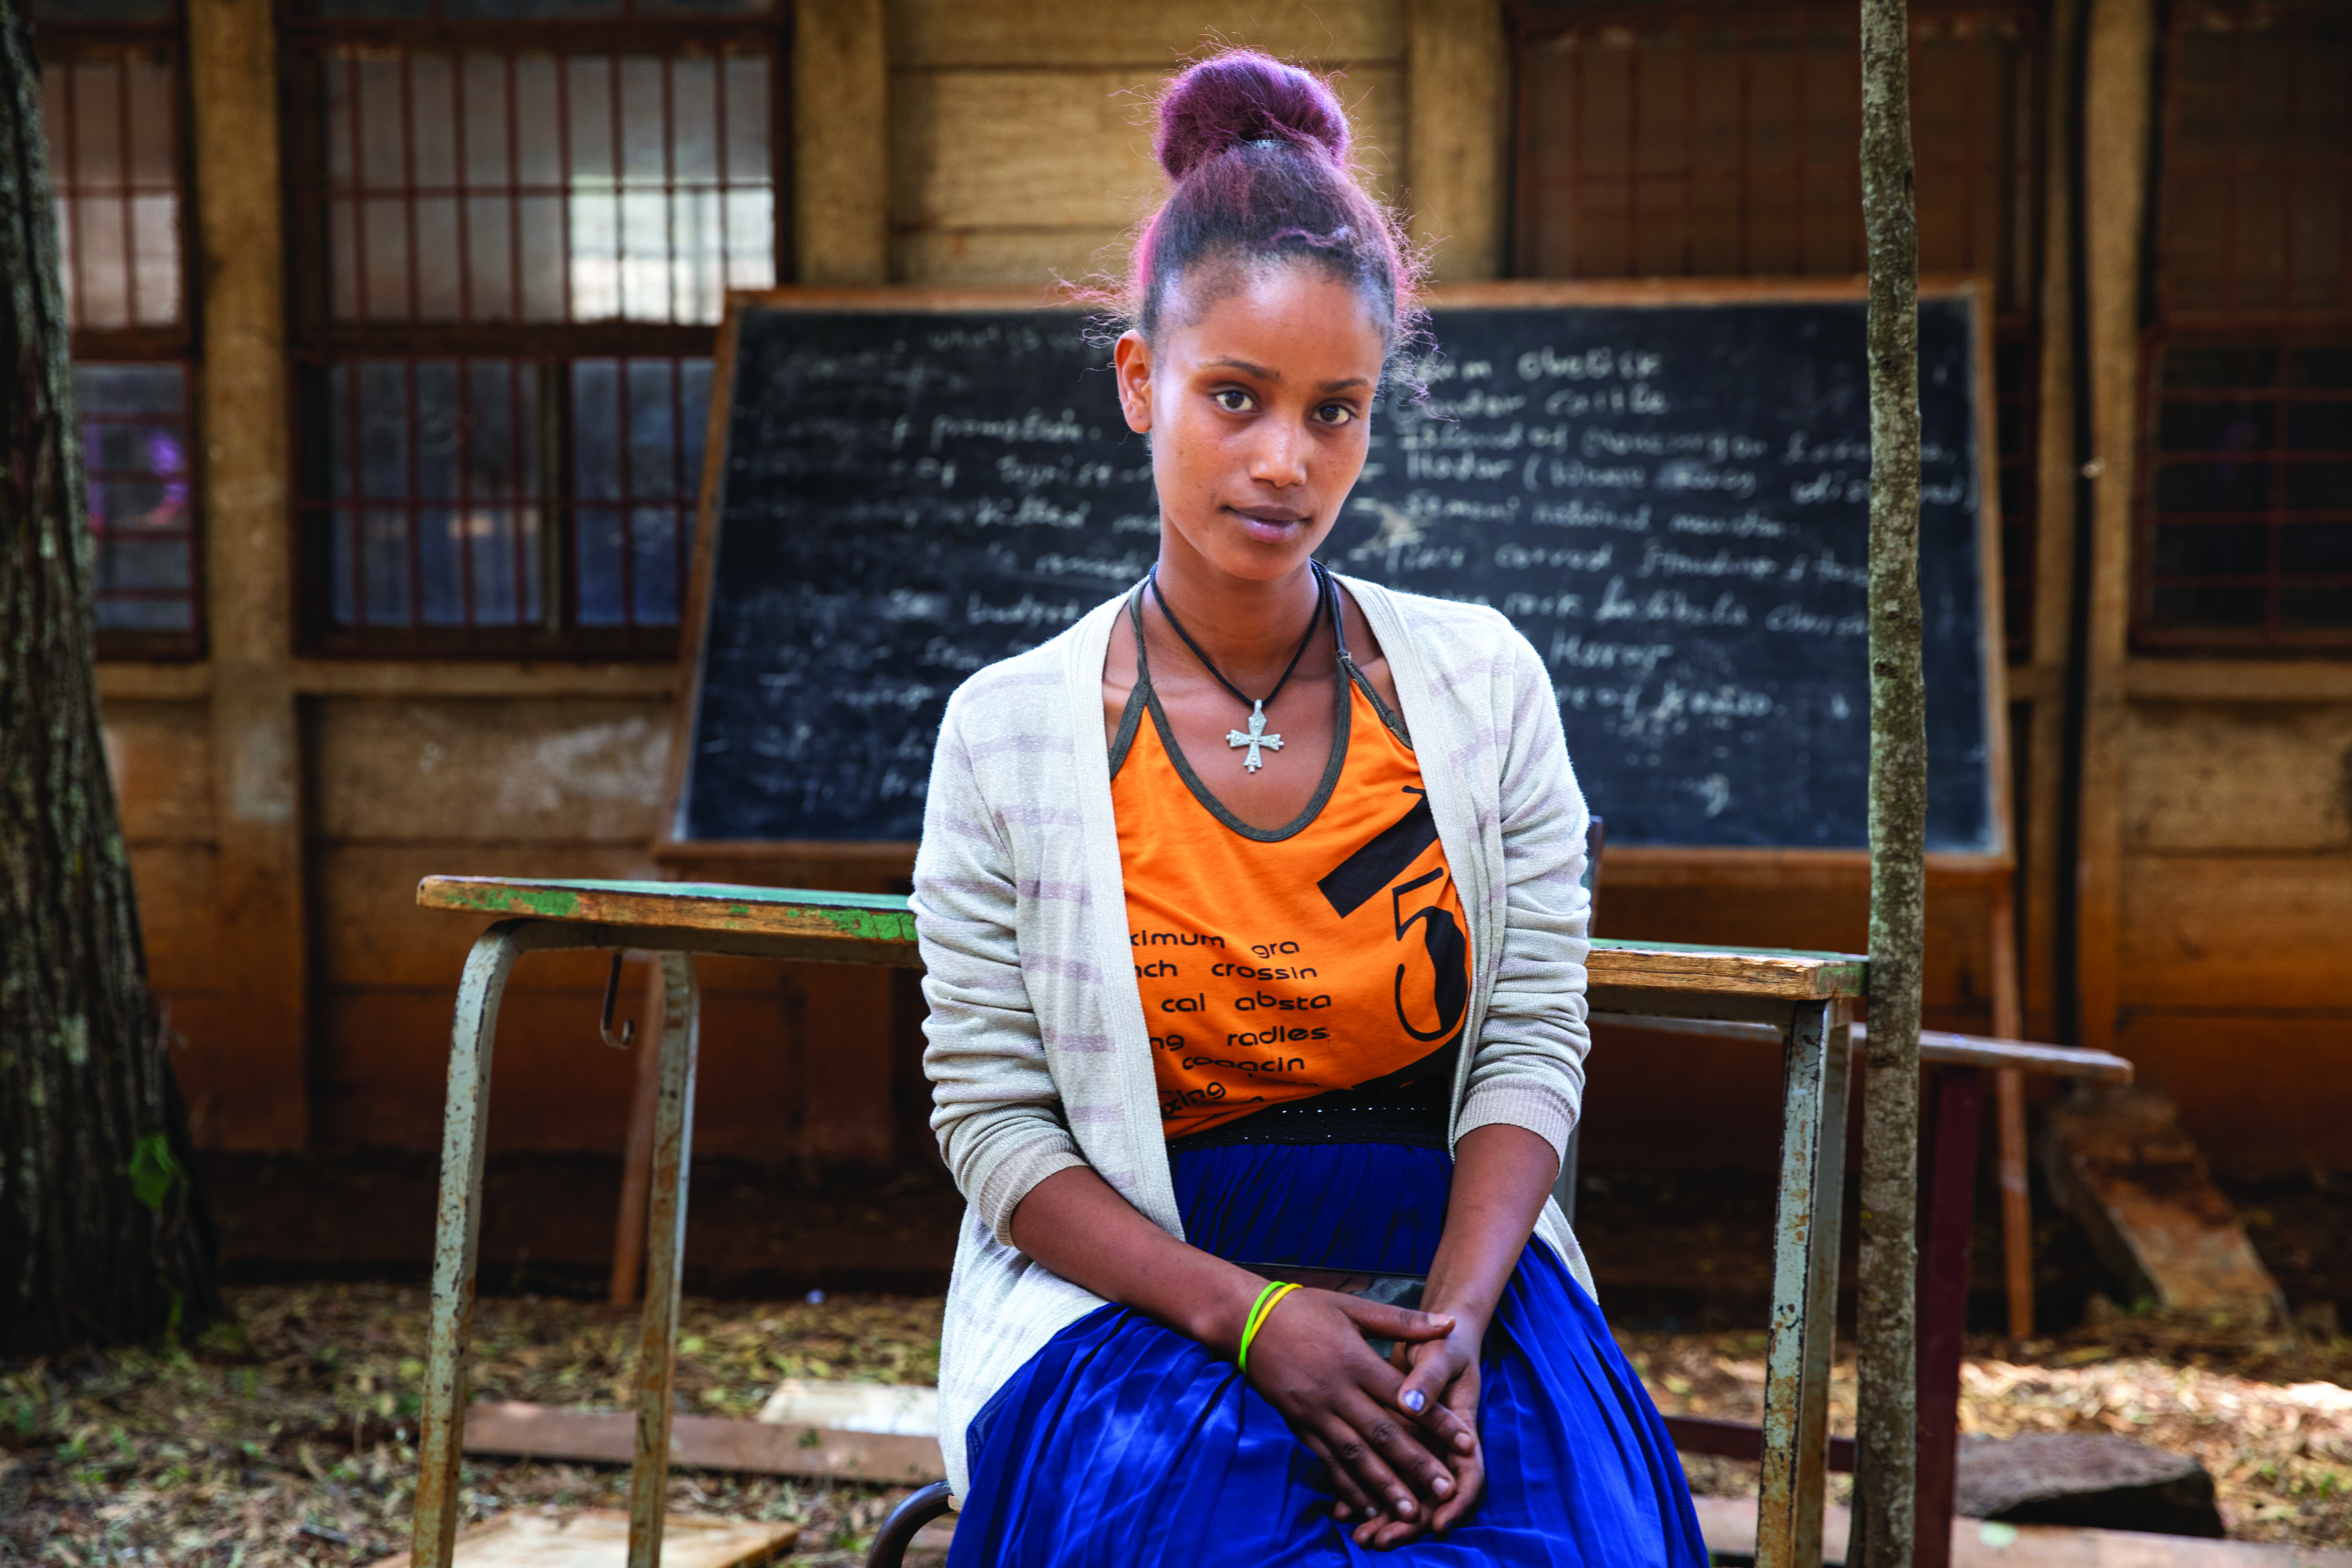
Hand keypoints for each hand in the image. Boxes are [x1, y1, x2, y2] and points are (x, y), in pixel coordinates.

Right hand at [1240, 1288, 1475, 1536]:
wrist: (1248, 1322)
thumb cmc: (1305, 1310)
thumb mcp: (1354, 1307)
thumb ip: (1402, 1321)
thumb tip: (1448, 1322)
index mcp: (1355, 1361)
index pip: (1404, 1397)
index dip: (1437, 1421)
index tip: (1466, 1442)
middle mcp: (1338, 1392)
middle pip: (1383, 1434)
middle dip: (1417, 1465)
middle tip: (1446, 1489)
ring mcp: (1317, 1413)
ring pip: (1355, 1456)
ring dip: (1385, 1485)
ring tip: (1411, 1511)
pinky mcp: (1300, 1426)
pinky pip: (1327, 1461)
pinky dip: (1347, 1486)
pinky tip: (1367, 1505)